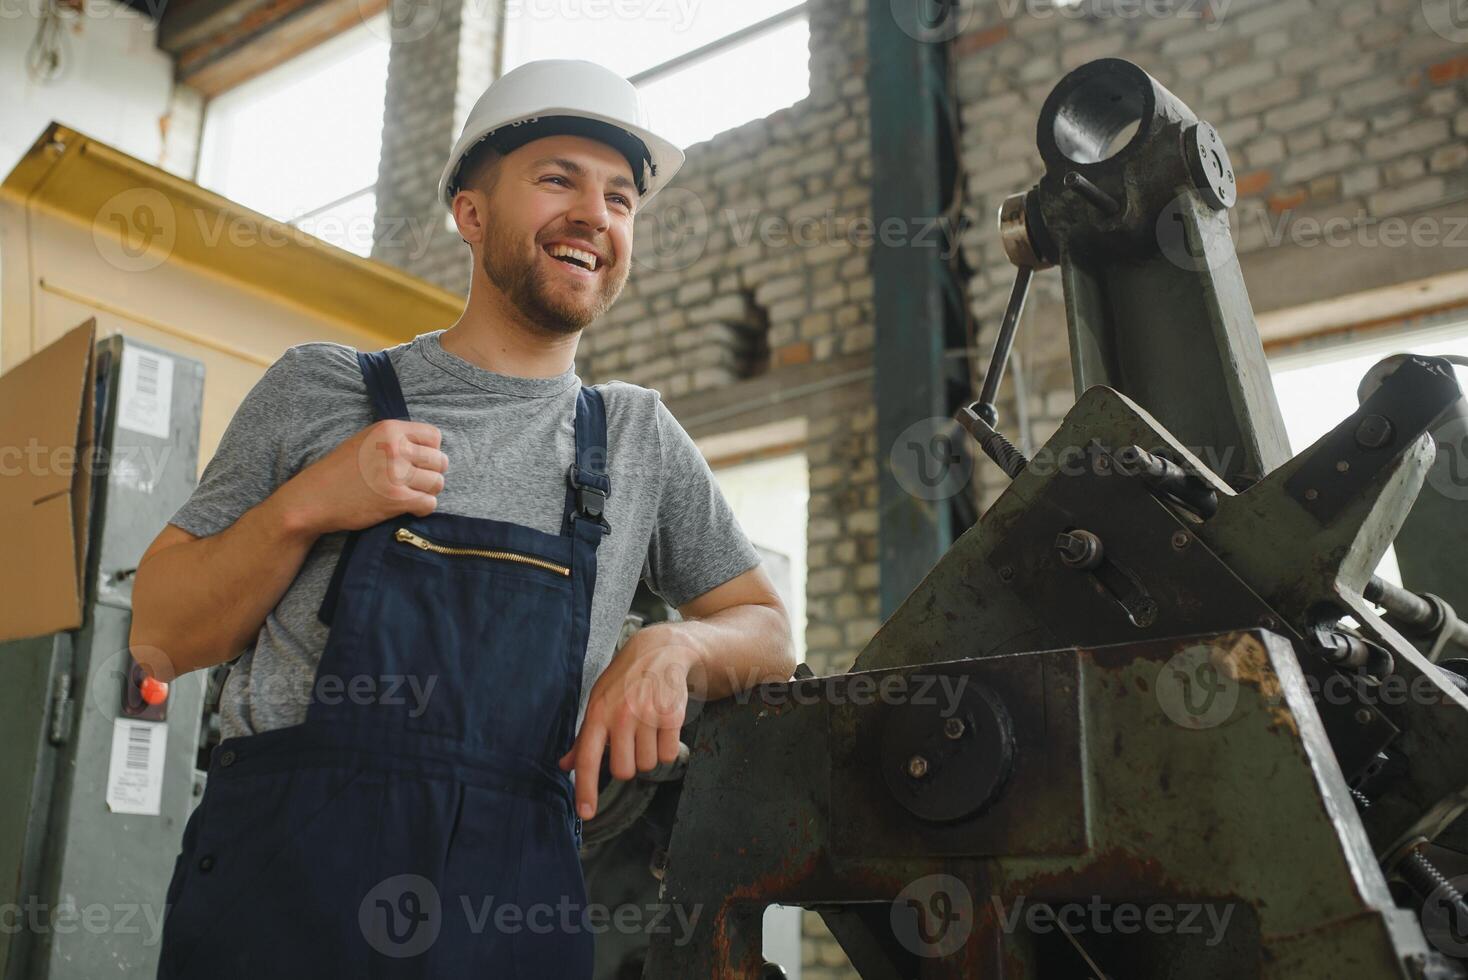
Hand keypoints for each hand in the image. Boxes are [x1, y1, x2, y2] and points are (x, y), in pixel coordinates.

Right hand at [280, 420, 447, 534]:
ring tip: (409, 494)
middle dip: (431, 473)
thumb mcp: (366, 440)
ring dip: (427, 491)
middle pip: (440, 461)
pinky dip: (422, 508)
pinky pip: (430, 503)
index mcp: (389, 429)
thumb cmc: (339, 471)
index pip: (434, 436)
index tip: (418, 461)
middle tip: (414, 482)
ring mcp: (397, 473)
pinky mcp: (397, 499)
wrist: (313, 499)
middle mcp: (395, 448)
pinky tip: (407, 507)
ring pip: (437, 483)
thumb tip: (429, 448)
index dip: (431, 451)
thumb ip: (395, 439)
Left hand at [557, 625, 703, 819]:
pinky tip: (662, 727)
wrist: (659, 652)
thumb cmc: (624, 680)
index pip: (587, 759)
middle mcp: (621, 716)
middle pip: (623, 771)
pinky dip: (667, 748)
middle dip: (628, 763)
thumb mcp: (597, 701)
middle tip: (630, 742)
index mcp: (597, 714)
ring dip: (649, 754)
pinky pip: (669, 755)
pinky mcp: (672, 716)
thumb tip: (564, 765)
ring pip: (648, 765)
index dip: (585, 789)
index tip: (586, 813)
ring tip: (647, 729)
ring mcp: (648, 716)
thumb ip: (583, 737)